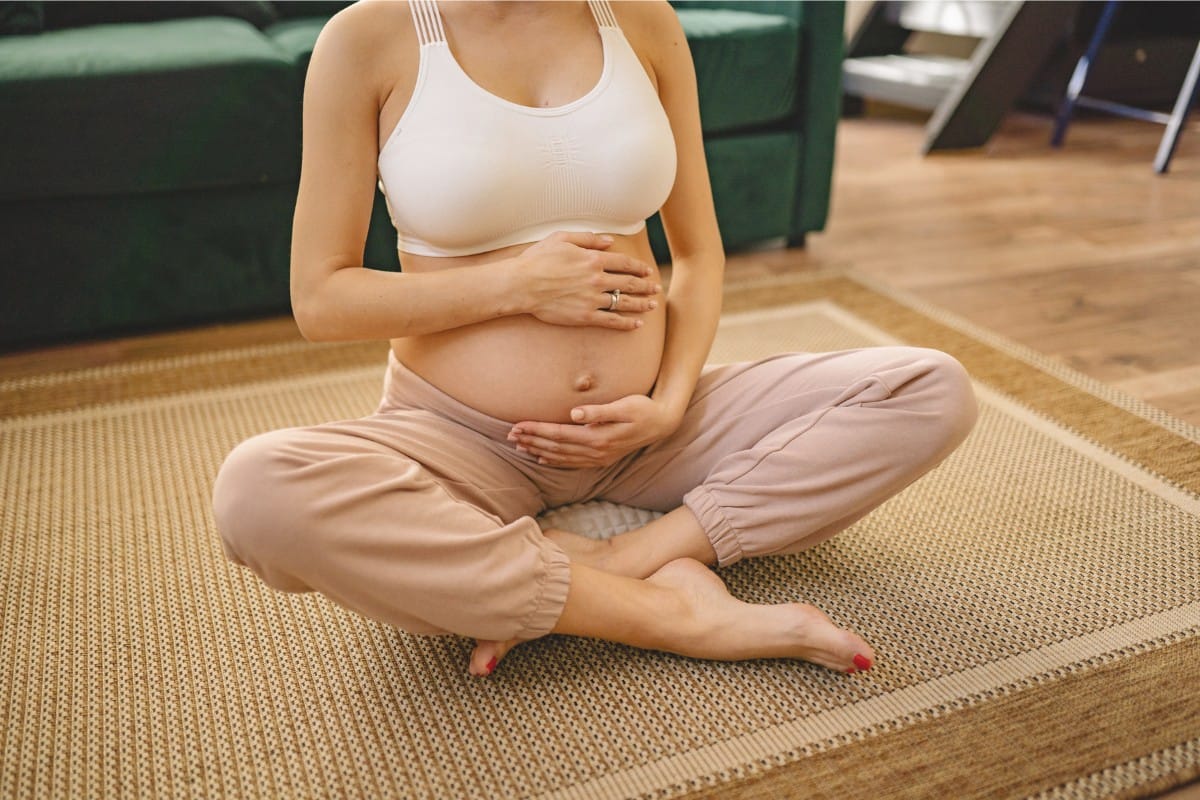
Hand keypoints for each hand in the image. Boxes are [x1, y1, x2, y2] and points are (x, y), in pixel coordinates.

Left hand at [507, 394, 679, 467]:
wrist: (662, 424)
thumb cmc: (643, 409)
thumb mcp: (625, 405)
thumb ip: (599, 410)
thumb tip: (575, 413)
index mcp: (599, 437)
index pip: (559, 434)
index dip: (537, 430)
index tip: (517, 425)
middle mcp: (596, 451)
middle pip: (556, 447)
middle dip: (531, 440)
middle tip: (509, 435)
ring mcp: (598, 457)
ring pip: (561, 456)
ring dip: (538, 450)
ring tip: (518, 445)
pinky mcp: (601, 457)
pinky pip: (572, 462)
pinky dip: (554, 460)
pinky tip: (541, 457)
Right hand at [512, 231, 660, 330]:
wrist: (522, 284)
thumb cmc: (538, 259)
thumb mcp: (562, 238)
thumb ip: (588, 238)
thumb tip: (610, 241)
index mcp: (593, 259)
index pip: (624, 263)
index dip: (639, 268)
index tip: (647, 271)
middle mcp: (597, 279)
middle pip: (629, 283)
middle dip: (645, 286)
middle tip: (656, 288)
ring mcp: (592, 299)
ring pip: (624, 302)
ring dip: (641, 304)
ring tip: (652, 305)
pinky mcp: (585, 316)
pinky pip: (611, 320)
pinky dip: (626, 323)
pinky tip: (636, 324)